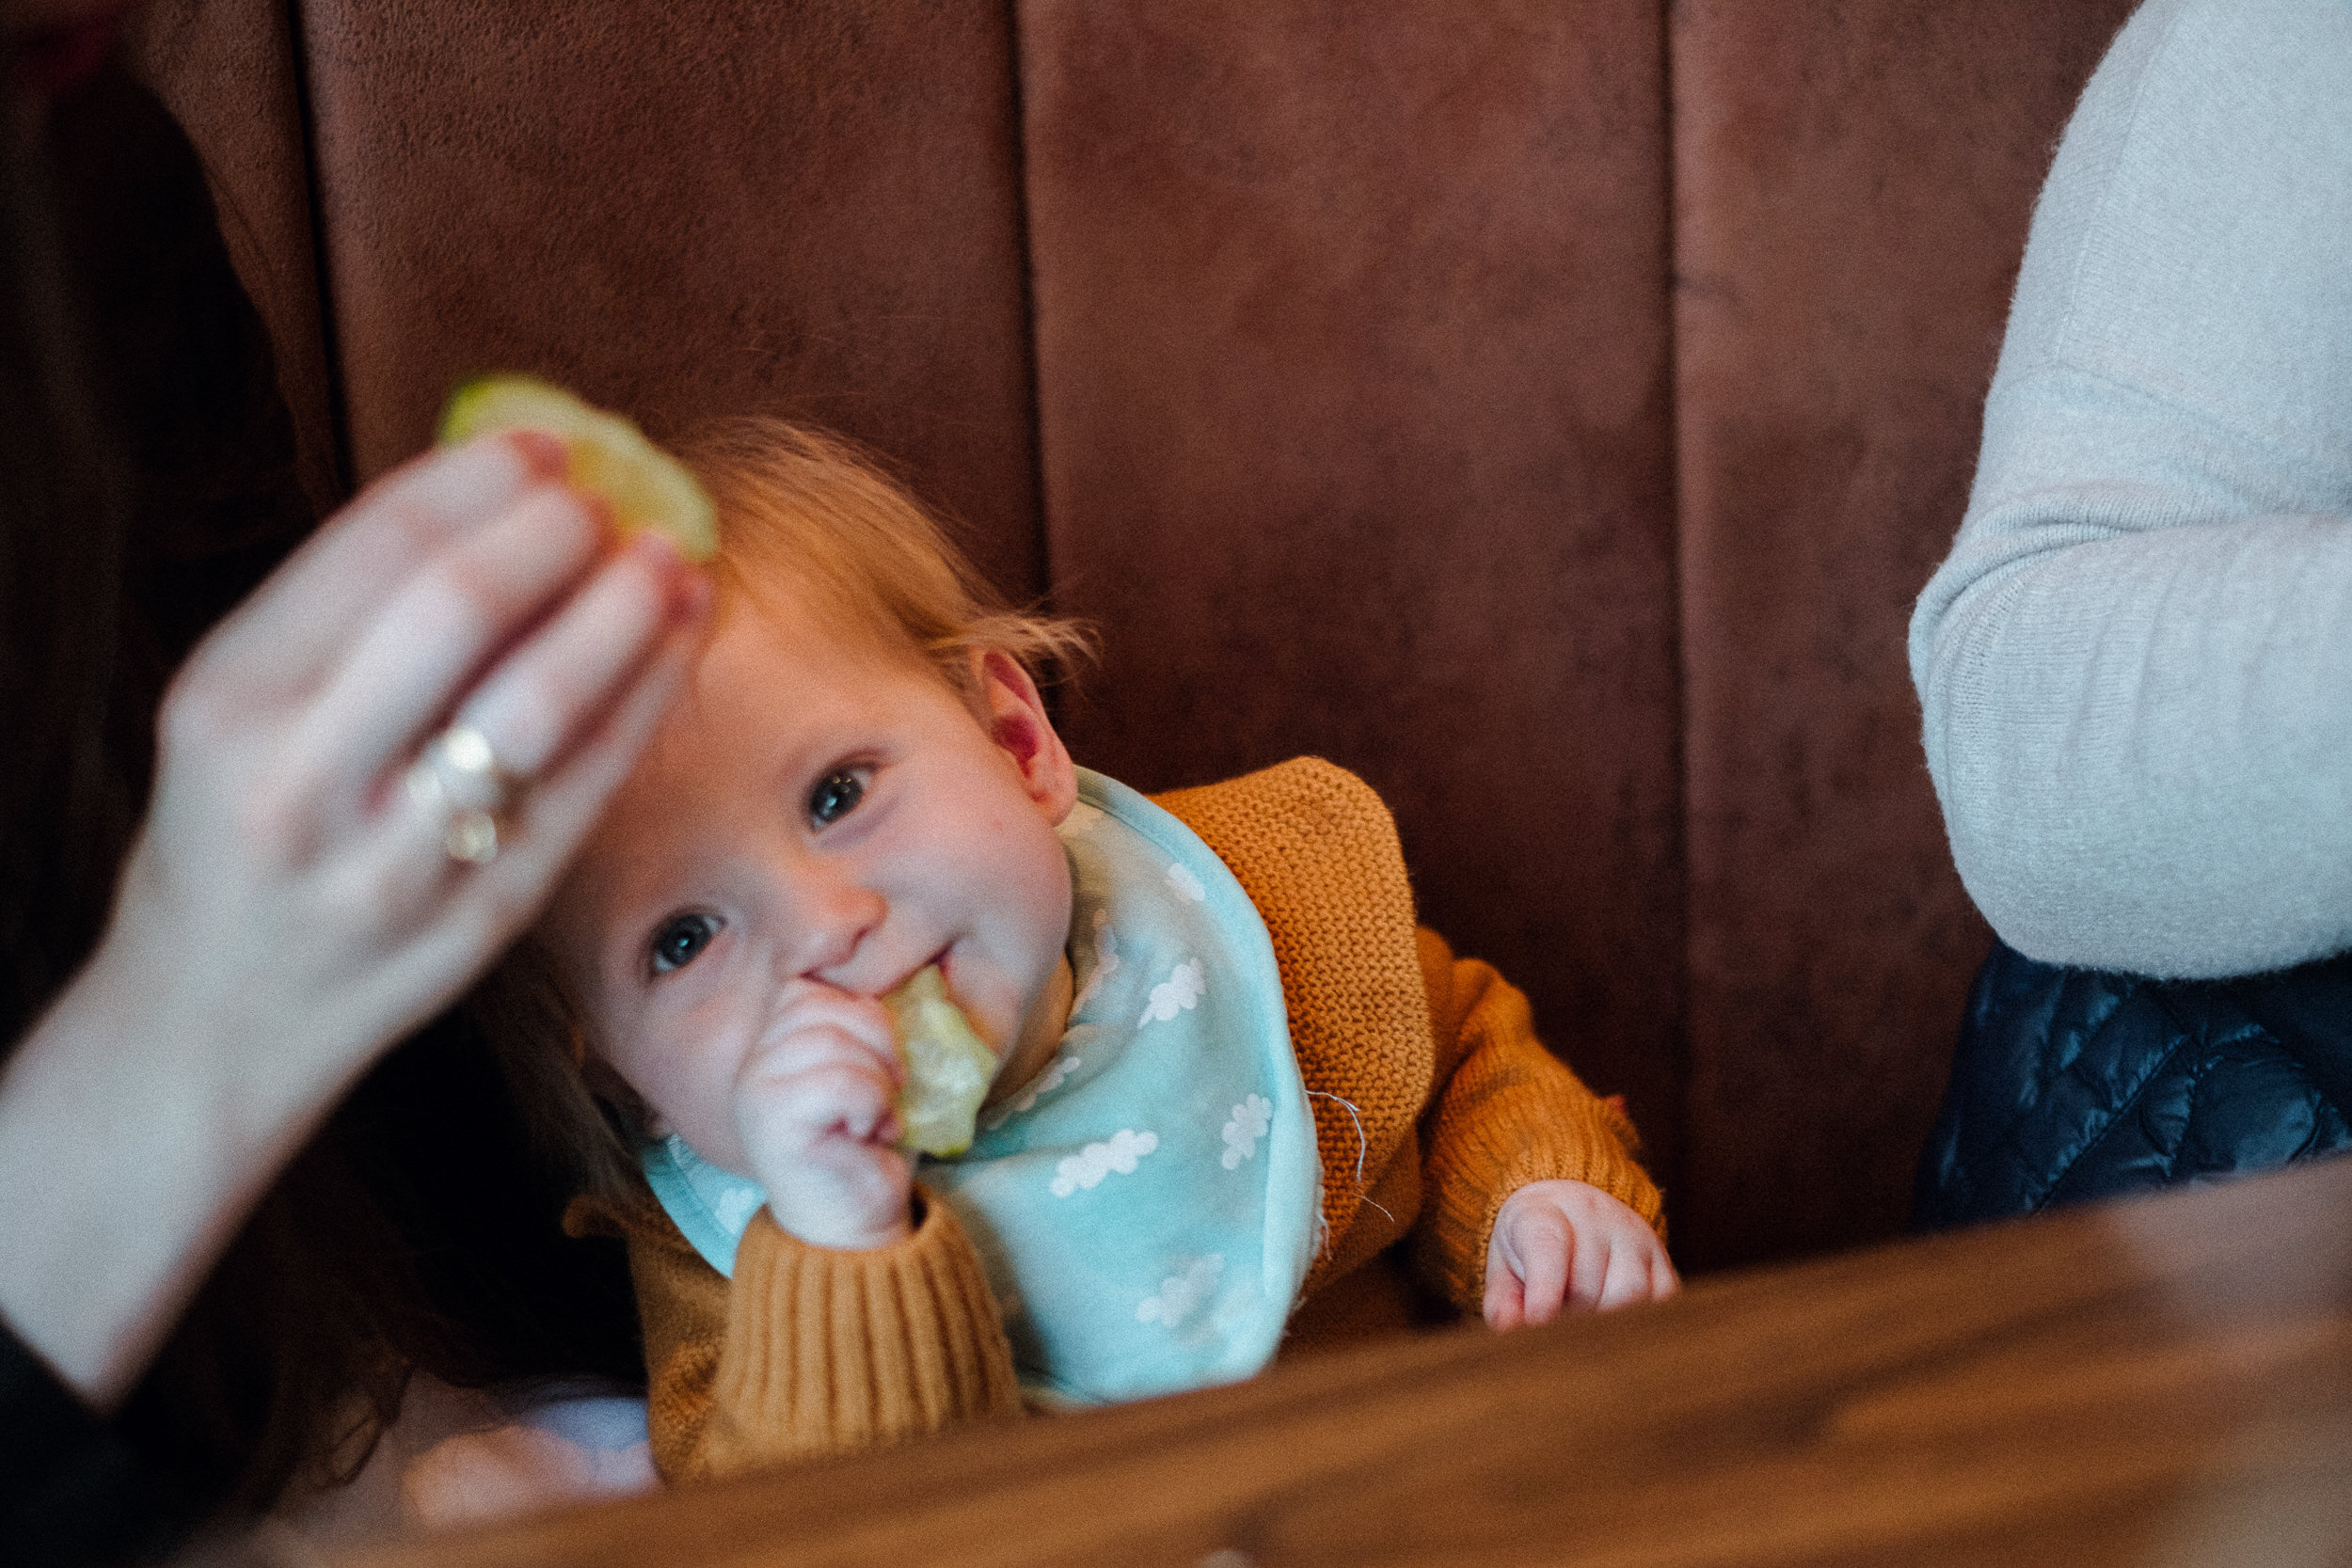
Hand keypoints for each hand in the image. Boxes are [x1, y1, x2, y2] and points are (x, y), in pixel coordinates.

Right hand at [0, 432, 708, 1403]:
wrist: (212, 1022)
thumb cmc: (237, 831)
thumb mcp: (241, 710)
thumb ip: (350, 612)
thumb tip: (503, 487)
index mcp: (232, 701)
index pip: (376, 550)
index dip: (481, 481)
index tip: (547, 445)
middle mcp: (306, 779)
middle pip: (462, 611)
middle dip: (556, 535)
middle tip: (609, 499)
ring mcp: (399, 860)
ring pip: (541, 704)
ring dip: (623, 611)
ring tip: (670, 555)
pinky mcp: (484, 915)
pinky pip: (587, 785)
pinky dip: (647, 693)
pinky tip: (682, 633)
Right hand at [732, 983, 915, 1250]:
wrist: (854, 1228)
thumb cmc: (867, 1148)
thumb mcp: (870, 1073)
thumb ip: (868, 1030)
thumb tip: (908, 983)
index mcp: (774, 1046)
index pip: (809, 987)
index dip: (860, 1010)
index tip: (885, 1057)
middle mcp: (754, 1063)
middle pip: (821, 1003)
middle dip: (876, 1037)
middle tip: (892, 1086)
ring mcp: (757, 1090)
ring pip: (832, 1039)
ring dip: (876, 1076)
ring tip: (879, 1114)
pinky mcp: (773, 1121)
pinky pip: (838, 1080)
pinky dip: (870, 1103)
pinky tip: (868, 1132)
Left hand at [1483, 1179, 1678, 1328]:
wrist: (1569, 1207)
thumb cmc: (1530, 1246)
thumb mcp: (1503, 1265)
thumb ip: (1502, 1301)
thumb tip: (1510, 1330)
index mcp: (1544, 1213)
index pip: (1548, 1248)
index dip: (1544, 1290)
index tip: (1538, 1323)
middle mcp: (1594, 1216)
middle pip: (1587, 1283)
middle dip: (1569, 1319)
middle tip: (1556, 1333)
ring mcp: (1634, 1236)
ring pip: (1630, 1294)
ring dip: (1606, 1324)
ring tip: (1585, 1330)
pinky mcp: (1662, 1262)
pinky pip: (1662, 1303)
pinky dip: (1640, 1325)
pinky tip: (1617, 1327)